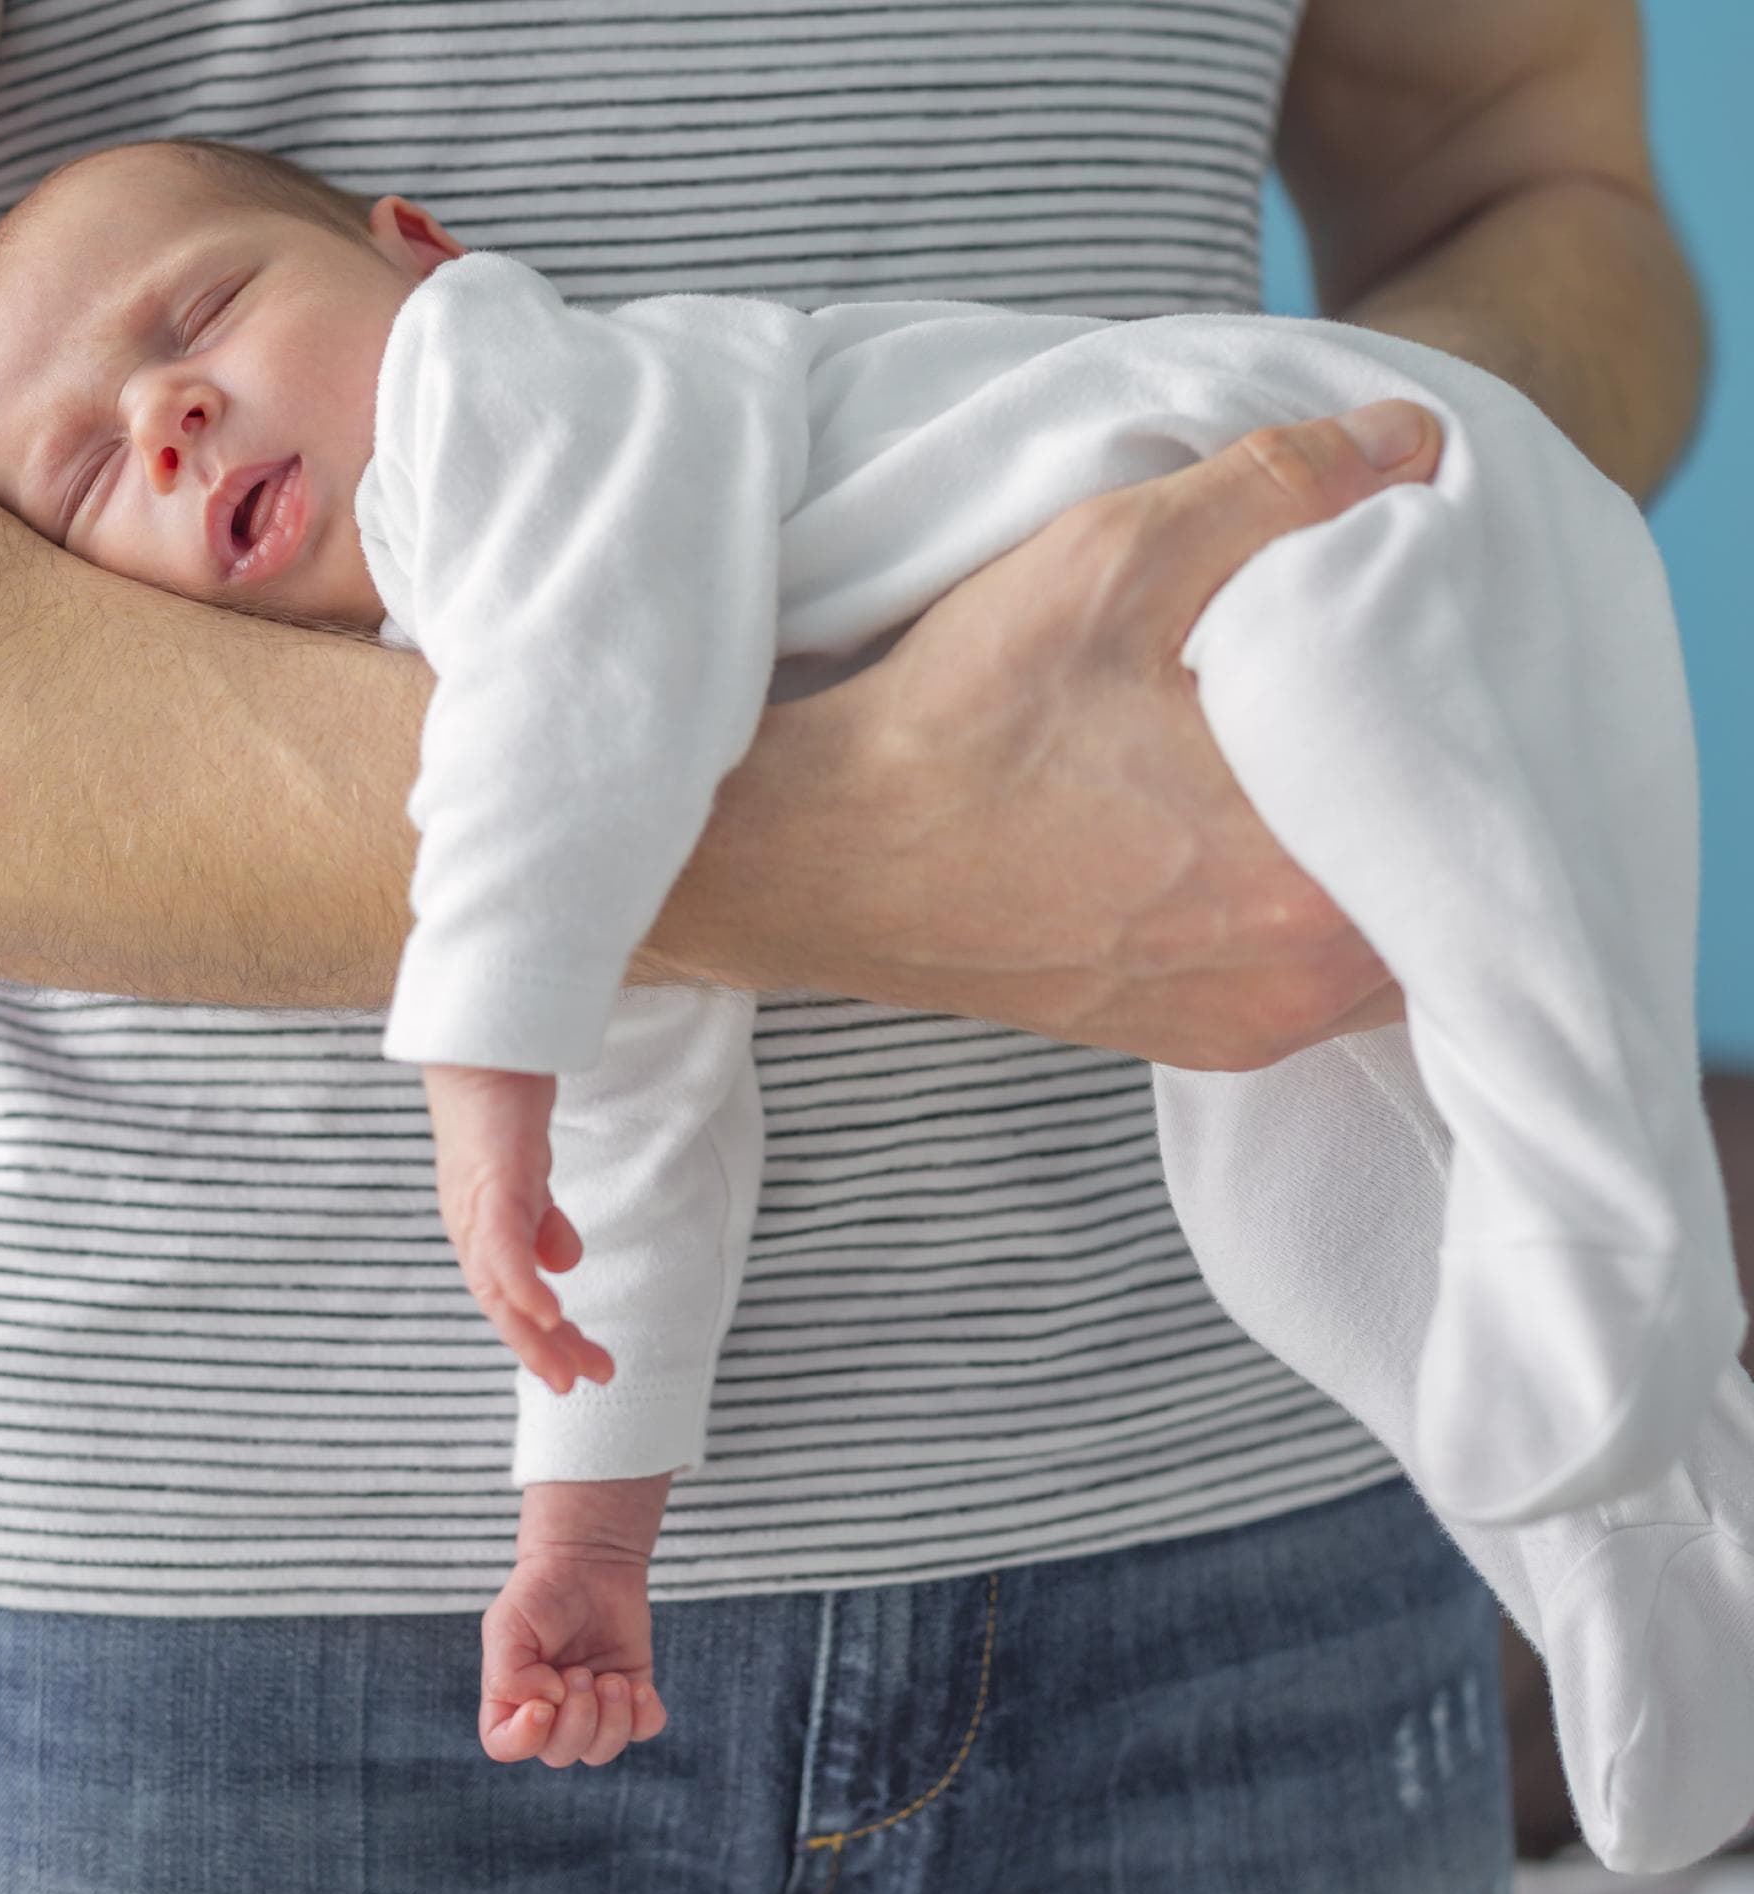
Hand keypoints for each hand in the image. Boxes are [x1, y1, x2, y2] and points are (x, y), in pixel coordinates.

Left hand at [422, 1062, 612, 1390]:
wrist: (482, 1042)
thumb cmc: (503, 1104)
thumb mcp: (531, 1174)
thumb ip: (542, 1220)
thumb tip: (562, 1264)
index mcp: (481, 1227)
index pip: (508, 1296)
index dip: (539, 1337)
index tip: (576, 1370)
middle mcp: (470, 1225)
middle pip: (501, 1304)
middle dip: (540, 1351)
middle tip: (580, 1384)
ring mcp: (477, 1204)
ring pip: (499, 1286)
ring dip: (534, 1333)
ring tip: (569, 1367)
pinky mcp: (491, 1180)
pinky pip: (503, 1244)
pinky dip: (521, 1283)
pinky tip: (545, 1312)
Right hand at [479, 1548, 667, 1767]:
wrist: (588, 1559)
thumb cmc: (540, 1591)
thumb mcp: (506, 1624)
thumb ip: (508, 1676)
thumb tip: (546, 1705)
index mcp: (513, 1698)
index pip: (506, 1746)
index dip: (525, 1738)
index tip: (543, 1703)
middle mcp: (552, 1711)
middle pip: (560, 1753)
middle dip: (577, 1717)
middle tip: (580, 1672)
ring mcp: (594, 1705)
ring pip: (602, 1750)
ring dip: (611, 1720)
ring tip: (611, 1678)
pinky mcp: (631, 1692)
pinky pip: (644, 1729)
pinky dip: (644, 1716)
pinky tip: (638, 1686)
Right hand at [656, 402, 1439, 1069]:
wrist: (825, 857)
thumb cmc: (959, 721)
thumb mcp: (1111, 560)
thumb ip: (1277, 490)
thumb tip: (1407, 443)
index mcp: (1305, 877)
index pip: (1479, 791)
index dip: (1479, 705)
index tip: (1448, 641)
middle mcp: (1294, 981)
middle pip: (1447, 878)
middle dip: (1440, 783)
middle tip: (1408, 690)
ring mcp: (1242, 1025)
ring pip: (1386, 941)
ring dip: (1382, 857)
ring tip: (1338, 762)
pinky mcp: (1189, 1039)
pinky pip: (1311, 978)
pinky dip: (1317, 910)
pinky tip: (1265, 838)